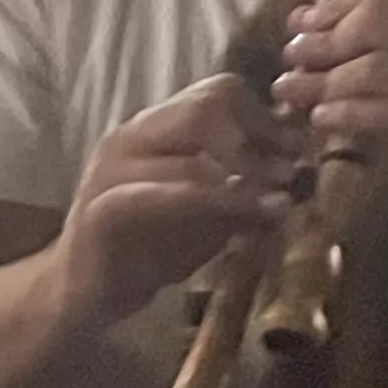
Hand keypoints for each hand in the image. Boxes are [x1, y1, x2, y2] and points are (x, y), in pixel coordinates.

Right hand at [51, 75, 290, 334]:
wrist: (86, 295)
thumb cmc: (152, 249)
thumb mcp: (213, 215)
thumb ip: (246, 186)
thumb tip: (301, 169)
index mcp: (157, 128)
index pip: (220, 93)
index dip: (268, 119)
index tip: (302, 153)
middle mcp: (132, 136)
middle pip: (208, 105)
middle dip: (260, 138)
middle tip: (293, 174)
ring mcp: (112, 169)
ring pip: (190, 149)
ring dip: (247, 176)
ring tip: (283, 201)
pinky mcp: (102, 209)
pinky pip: (163, 194)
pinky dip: (214, 201)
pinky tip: (249, 217)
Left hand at [273, 0, 387, 212]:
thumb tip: (322, 15)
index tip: (306, 22)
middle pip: (378, 17)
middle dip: (326, 36)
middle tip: (293, 56)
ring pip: (375, 66)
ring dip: (323, 80)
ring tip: (291, 92)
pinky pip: (384, 112)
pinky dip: (346, 113)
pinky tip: (322, 119)